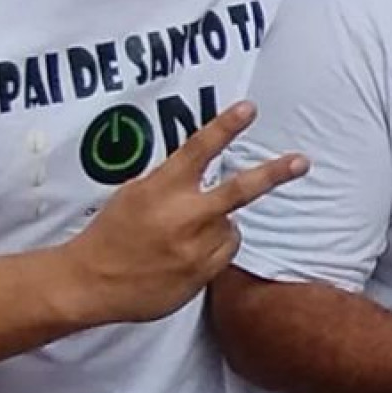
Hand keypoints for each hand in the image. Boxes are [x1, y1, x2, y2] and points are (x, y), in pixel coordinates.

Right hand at [57, 103, 306, 325]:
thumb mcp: (135, 194)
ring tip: (183, 238)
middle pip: (239, 190)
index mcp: (161, 190)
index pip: (197, 150)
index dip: (225, 127)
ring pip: (232, 228)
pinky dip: (213, 250)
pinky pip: (224, 254)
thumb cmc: (111, 233)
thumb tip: (205, 172)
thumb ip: (172, 183)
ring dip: (218, 227)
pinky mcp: (201, 275)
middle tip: (301, 162)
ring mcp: (195, 249)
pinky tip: (183, 256)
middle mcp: (183, 217)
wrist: (90, 284)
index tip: (249, 109)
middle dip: (273, 174)